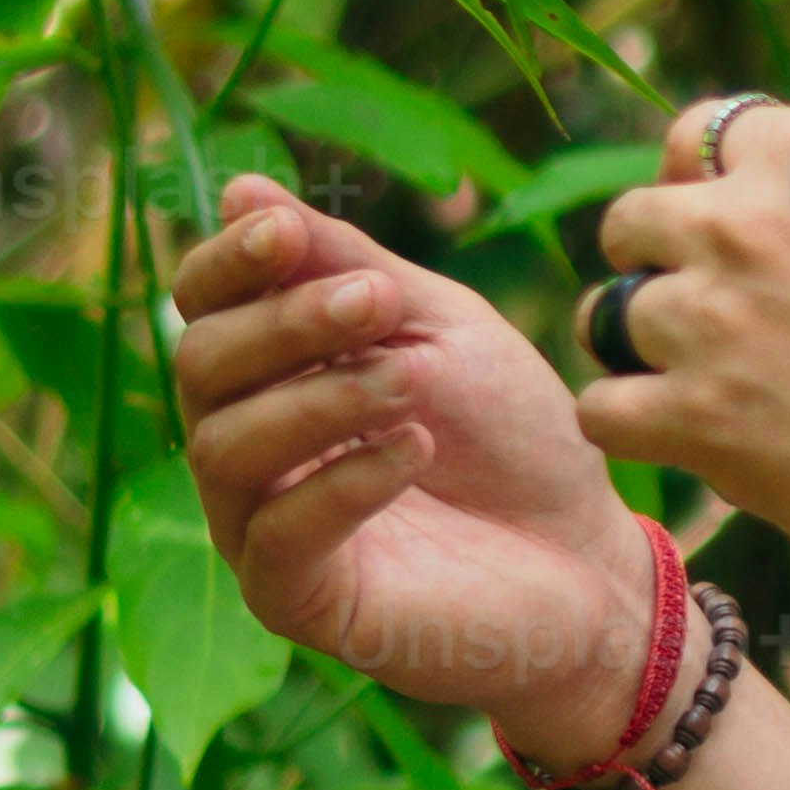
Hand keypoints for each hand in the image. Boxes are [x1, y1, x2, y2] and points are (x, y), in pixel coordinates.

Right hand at [166, 178, 661, 764]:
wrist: (588, 558)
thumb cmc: (514, 438)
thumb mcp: (441, 328)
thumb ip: (346, 268)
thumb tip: (240, 188)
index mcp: (271, 371)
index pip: (201, 304)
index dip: (228, 261)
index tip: (286, 229)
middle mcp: (246, 445)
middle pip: (200, 365)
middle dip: (285, 322)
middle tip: (382, 305)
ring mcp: (261, 527)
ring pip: (223, 447)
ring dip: (319, 399)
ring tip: (412, 382)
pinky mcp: (296, 600)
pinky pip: (276, 537)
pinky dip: (343, 482)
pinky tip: (415, 450)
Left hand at [574, 102, 789, 622]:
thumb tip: (787, 189)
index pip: (695, 136)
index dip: (700, 185)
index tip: (722, 232)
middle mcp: (745, 222)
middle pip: (633, 224)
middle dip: (660, 265)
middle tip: (708, 319)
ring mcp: (710, 320)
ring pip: (608, 316)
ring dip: (646, 351)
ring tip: (705, 388)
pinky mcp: (696, 421)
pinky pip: (604, 408)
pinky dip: (638, 427)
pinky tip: (691, 441)